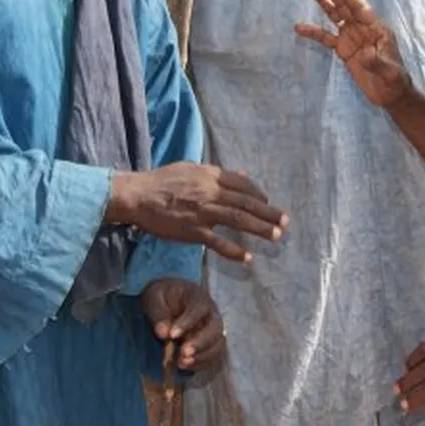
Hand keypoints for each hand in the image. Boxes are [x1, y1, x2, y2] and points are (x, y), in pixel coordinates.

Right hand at [107, 163, 288, 263]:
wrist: (139, 196)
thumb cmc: (162, 180)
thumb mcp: (191, 168)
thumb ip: (216, 173)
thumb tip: (239, 173)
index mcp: (211, 176)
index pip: (243, 184)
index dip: (258, 194)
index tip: (268, 202)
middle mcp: (211, 192)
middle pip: (246, 203)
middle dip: (268, 213)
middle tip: (285, 221)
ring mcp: (203, 212)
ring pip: (238, 220)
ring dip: (259, 229)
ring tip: (276, 236)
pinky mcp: (193, 231)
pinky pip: (218, 242)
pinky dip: (233, 250)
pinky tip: (247, 258)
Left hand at [140, 278, 225, 368]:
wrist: (166, 302)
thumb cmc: (161, 297)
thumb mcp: (153, 297)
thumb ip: (158, 313)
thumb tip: (163, 333)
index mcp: (198, 296)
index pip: (199, 307)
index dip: (188, 322)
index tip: (172, 335)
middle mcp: (210, 313)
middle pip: (215, 328)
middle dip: (200, 342)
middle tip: (183, 353)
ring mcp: (212, 330)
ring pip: (217, 344)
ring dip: (202, 356)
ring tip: (182, 363)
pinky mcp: (210, 344)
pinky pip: (213, 356)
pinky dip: (201, 364)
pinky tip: (184, 367)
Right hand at [295, 0, 412, 108]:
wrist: (390, 95)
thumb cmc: (395, 81)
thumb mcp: (390, 72)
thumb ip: (377, 62)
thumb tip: (364, 54)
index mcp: (376, 28)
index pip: (359, 7)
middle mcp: (362, 28)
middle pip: (344, 5)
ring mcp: (351, 37)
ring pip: (334, 15)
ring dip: (323, 0)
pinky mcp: (343, 50)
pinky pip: (326, 38)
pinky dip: (313, 32)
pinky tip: (299, 27)